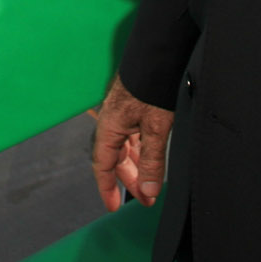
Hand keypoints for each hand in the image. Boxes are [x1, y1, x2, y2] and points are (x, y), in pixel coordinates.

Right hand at [89, 73, 172, 211]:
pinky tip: (150, 157)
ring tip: (151, 183)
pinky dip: (140, 151)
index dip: (107, 188)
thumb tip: (149, 190)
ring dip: (136, 167)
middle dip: (129, 181)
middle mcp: (112, 122)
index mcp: (110, 127)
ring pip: (125, 148)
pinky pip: (132, 136)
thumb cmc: (152, 85)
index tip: (113, 207)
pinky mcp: (133, 108)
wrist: (158, 54)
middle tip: (146, 199)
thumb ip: (152, 160)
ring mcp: (122, 114)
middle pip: (114, 158)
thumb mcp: (156, 126)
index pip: (103, 165)